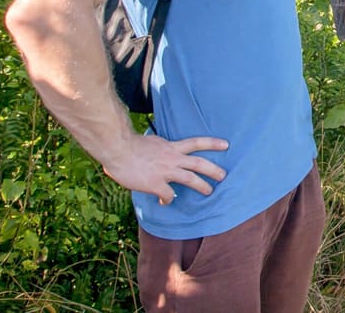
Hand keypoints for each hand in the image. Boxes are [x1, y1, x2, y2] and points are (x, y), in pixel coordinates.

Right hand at [102, 133, 228, 205]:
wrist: (117, 149)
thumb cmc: (128, 144)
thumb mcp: (150, 141)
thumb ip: (159, 147)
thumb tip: (157, 148)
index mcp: (171, 146)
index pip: (196, 143)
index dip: (212, 143)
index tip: (226, 144)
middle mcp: (172, 158)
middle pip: (199, 163)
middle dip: (214, 169)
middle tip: (224, 175)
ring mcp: (166, 171)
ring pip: (190, 179)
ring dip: (202, 186)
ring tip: (210, 191)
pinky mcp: (156, 183)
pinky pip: (167, 195)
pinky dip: (168, 200)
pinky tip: (165, 202)